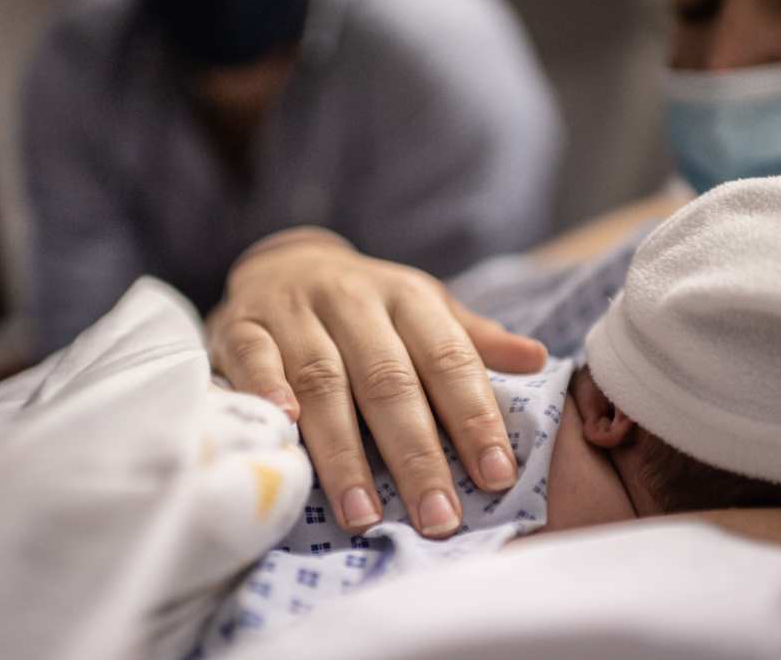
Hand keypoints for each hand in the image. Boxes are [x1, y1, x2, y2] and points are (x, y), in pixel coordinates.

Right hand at [207, 228, 546, 537]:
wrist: (284, 263)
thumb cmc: (368, 306)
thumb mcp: (424, 309)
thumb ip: (474, 341)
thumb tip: (538, 359)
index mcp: (408, 296)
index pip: (448, 358)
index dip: (474, 416)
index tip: (497, 476)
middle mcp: (353, 299)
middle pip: (388, 380)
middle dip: (416, 454)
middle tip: (439, 517)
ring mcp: (294, 311)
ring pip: (322, 381)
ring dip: (343, 452)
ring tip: (365, 514)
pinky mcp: (242, 327)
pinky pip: (255, 361)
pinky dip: (268, 394)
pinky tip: (288, 432)